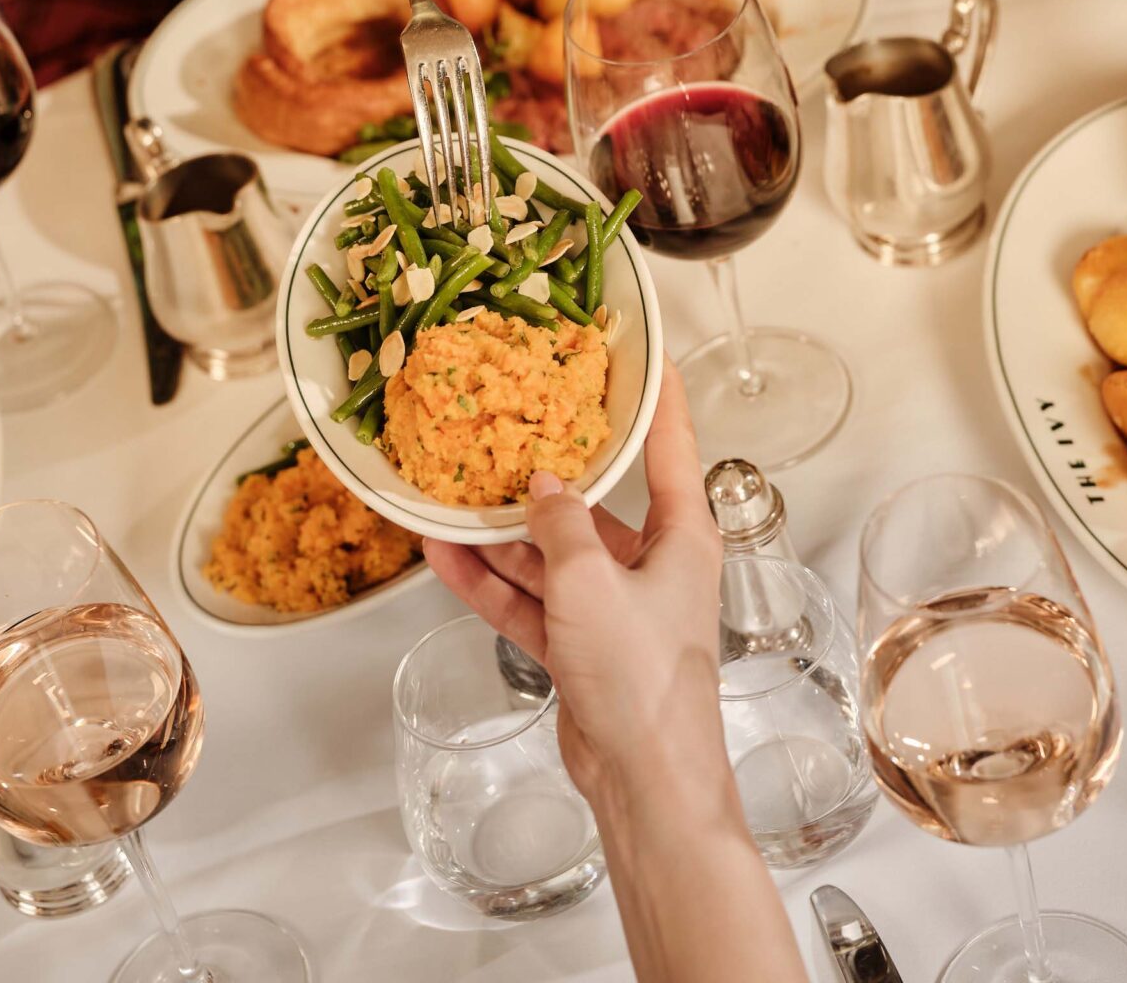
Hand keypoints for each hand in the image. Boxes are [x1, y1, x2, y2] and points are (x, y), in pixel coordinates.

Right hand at [423, 364, 726, 815]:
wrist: (644, 776)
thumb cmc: (644, 677)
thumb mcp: (592, 580)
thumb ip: (559, 525)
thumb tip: (542, 486)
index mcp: (682, 536)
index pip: (671, 445)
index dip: (655, 395)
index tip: (641, 350)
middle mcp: (652, 565)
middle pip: (590, 505)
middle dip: (539, 478)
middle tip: (500, 432)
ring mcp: (613, 608)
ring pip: (549, 555)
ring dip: (499, 536)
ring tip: (445, 499)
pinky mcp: (581, 647)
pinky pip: (530, 600)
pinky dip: (491, 583)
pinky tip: (444, 557)